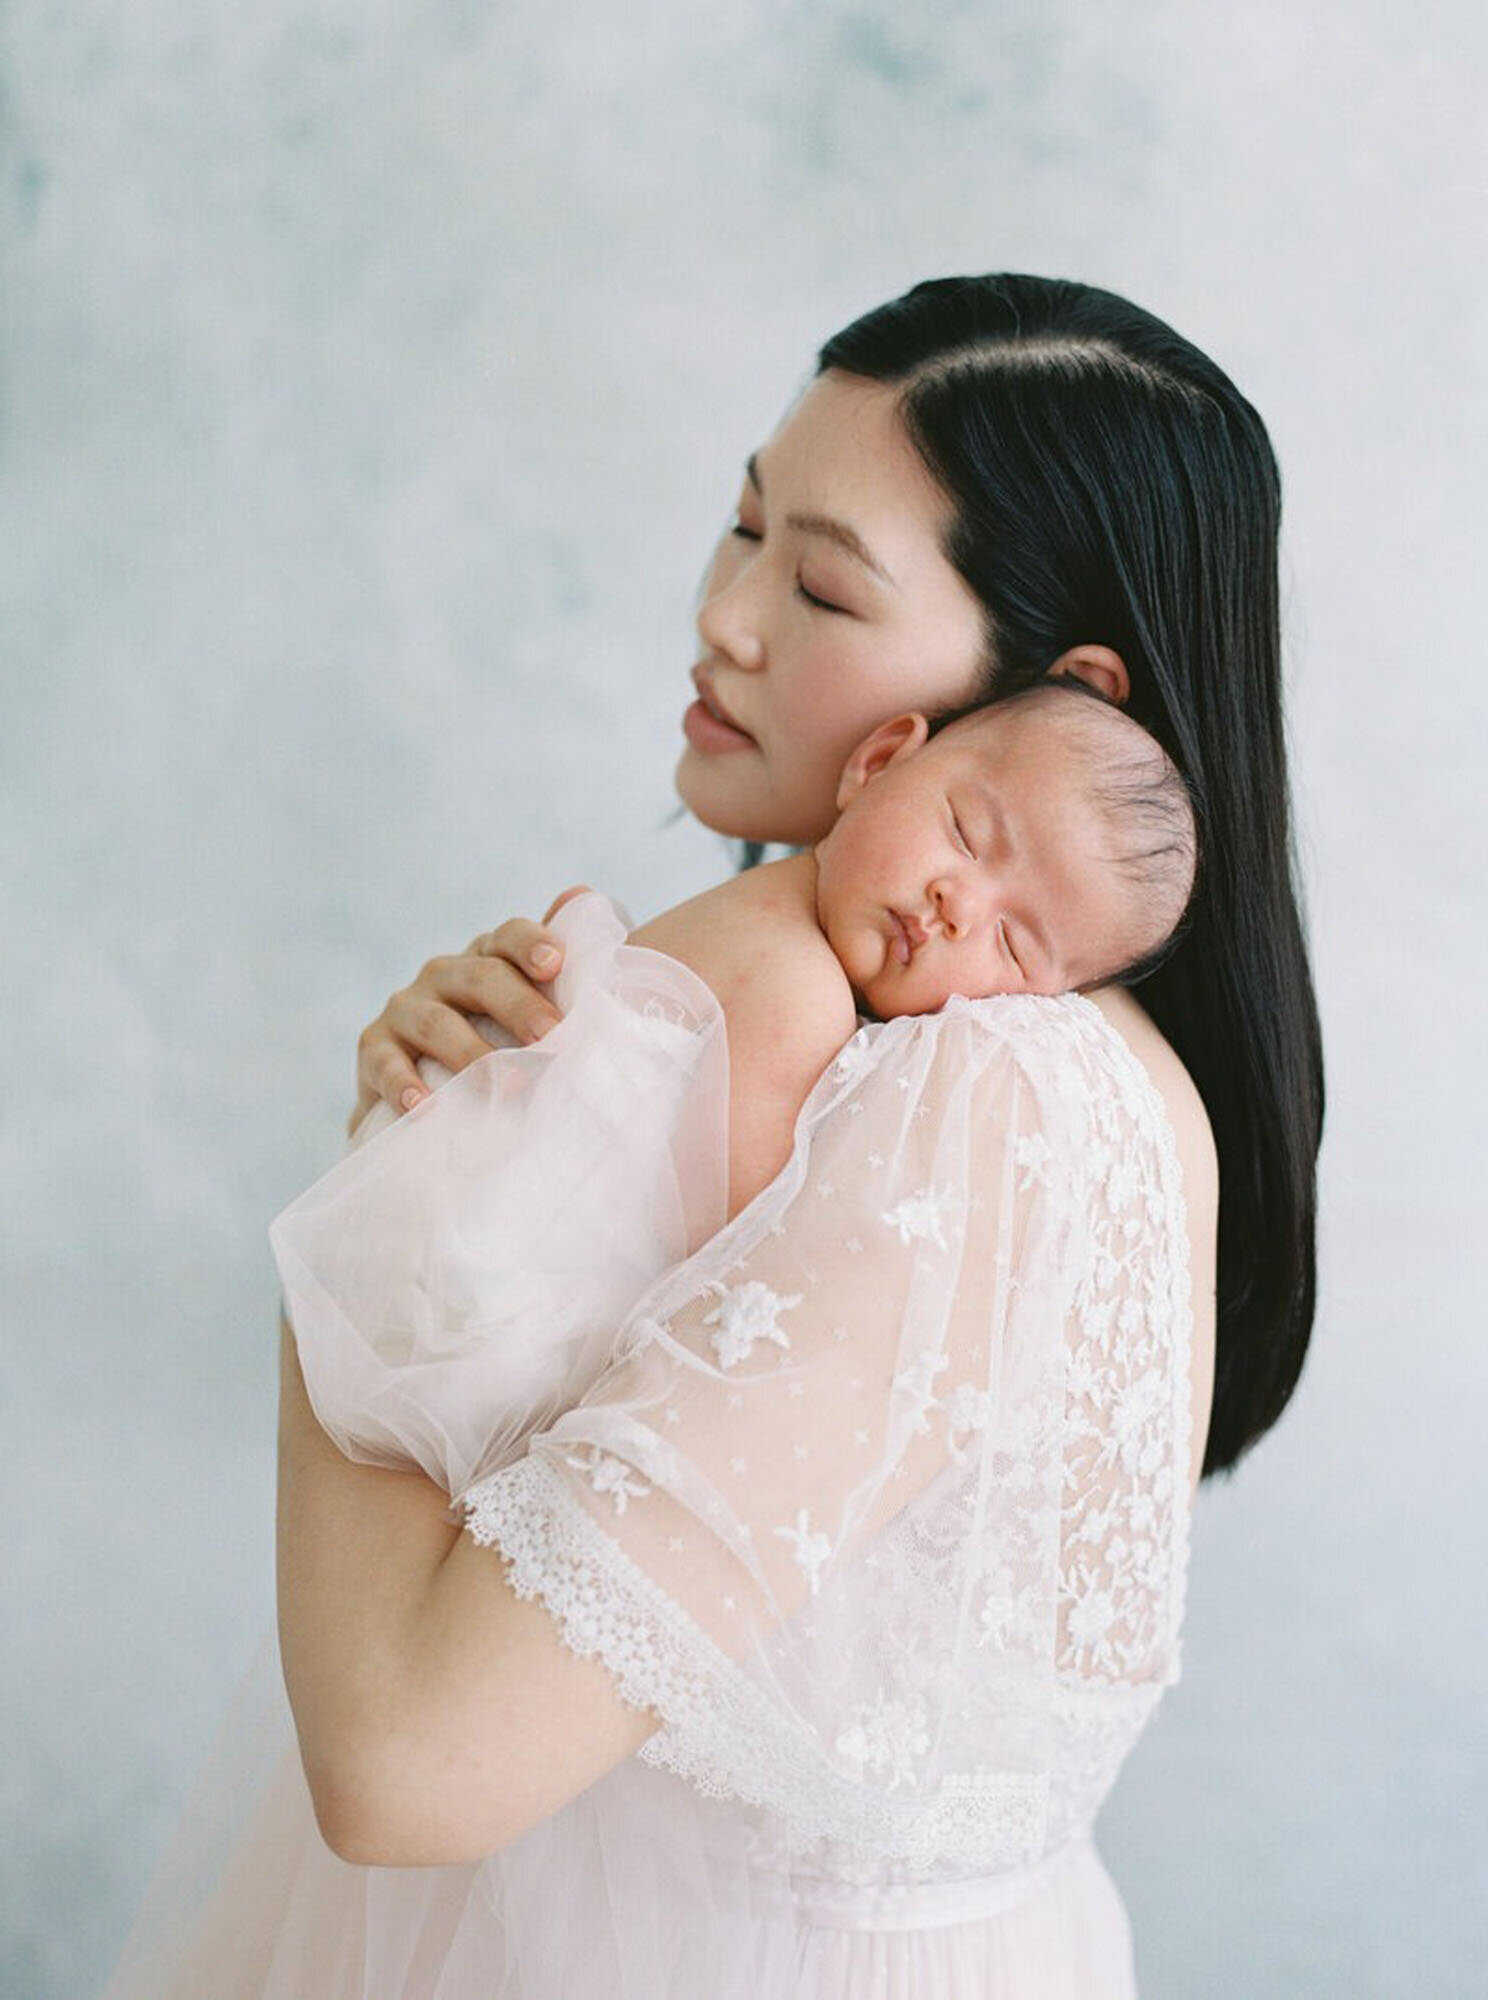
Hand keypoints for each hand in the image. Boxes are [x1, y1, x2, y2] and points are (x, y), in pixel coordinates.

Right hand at [350, 889, 589, 1130]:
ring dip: (471, 1053)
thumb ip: (565, 970)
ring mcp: (405, 1009)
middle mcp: (444, 975)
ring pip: (437, 1021)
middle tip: (550, 1037)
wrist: (435, 1108)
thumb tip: (583, 892)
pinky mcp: (373, 1050)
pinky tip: (424, 1105)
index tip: (555, 964)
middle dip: (517, 1005)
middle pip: (480, 976)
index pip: (509, 936)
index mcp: (488, 960)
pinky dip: (403, 1082)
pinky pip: (385, 1061)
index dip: (531, 943)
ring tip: (506, 1084)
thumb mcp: (534, 1018)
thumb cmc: (500, 1052)